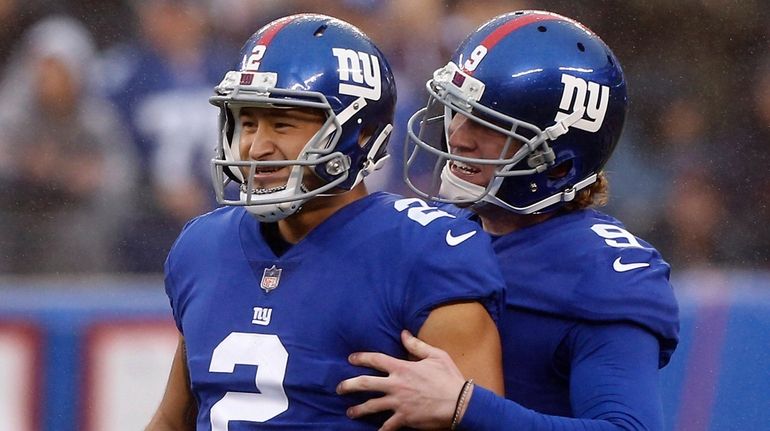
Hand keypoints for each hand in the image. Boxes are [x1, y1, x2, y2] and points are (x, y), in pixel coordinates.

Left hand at [337, 330, 466, 430]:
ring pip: (371, 406)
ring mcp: (398, 403)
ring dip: (358, 410)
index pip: (376, 360)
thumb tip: (403, 333)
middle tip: (339, 388)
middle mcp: (396, 385)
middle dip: (349, 385)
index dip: (361, 358)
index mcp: (402, 368)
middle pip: (365, 383)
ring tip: (349, 413)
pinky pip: (387, 426)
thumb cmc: (449, 378)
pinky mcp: (404, 418)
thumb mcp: (436, 355)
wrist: (459, 402)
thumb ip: (417, 345)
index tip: (351, 358)